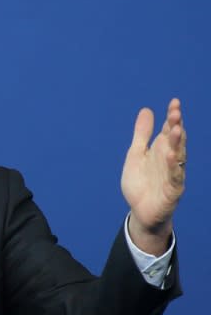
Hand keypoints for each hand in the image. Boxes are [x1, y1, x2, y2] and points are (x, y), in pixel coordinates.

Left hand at [121, 98, 185, 254]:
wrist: (140, 211)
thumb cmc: (141, 182)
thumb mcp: (136, 154)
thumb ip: (142, 134)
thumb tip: (147, 109)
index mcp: (161, 150)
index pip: (169, 131)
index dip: (172, 117)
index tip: (174, 102)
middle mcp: (169, 160)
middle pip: (175, 141)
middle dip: (176, 126)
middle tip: (175, 112)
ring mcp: (172, 175)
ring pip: (178, 157)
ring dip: (178, 144)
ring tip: (176, 129)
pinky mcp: (172, 191)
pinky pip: (175, 178)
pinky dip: (173, 167)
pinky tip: (171, 156)